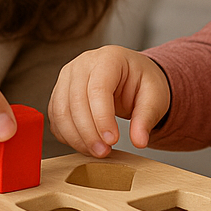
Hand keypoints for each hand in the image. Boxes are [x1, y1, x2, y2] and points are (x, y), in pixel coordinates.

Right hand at [48, 46, 170, 156]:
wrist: (131, 76)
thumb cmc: (142, 82)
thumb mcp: (155, 96)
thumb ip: (147, 118)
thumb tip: (140, 141)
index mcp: (109, 58)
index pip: (98, 88)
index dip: (102, 118)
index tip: (113, 140)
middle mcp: (82, 64)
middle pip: (76, 101)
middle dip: (88, 133)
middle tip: (104, 152)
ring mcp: (67, 77)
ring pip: (61, 111)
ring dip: (76, 137)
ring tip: (96, 151)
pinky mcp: (60, 93)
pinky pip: (56, 118)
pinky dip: (67, 136)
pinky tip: (85, 145)